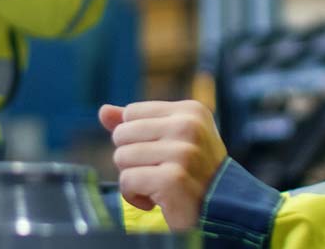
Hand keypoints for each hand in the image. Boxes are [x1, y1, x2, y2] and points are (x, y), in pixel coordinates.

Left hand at [99, 100, 227, 230]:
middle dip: (132, 158)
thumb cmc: (193, 174)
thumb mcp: (171, 139)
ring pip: (121, 157)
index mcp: (190, 111)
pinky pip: (127, 181)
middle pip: (122, 134)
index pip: (131, 112)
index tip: (161, 154)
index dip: (137, 138)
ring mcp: (182, 152)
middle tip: (159, 172)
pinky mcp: (172, 179)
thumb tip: (103, 111)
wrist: (220, 214)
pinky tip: (155, 201)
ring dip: (134, 178)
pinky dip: (134, 196)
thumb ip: (137, 123)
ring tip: (158, 186)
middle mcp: (189, 126)